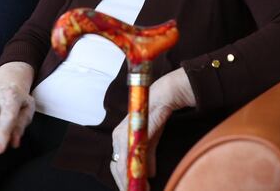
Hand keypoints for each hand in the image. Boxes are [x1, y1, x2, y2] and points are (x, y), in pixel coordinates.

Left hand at [110, 68, 195, 190]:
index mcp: (120, 137)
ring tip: (138, 190)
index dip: (122, 179)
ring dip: (130, 181)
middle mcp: (118, 136)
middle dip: (125, 184)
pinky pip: (131, 158)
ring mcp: (123, 135)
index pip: (117, 164)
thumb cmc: (155, 117)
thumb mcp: (150, 141)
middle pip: (117, 167)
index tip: (130, 189)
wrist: (162, 98)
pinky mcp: (132, 134)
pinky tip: (143, 180)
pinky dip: (136, 171)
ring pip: (122, 165)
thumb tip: (150, 174)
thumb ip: (147, 157)